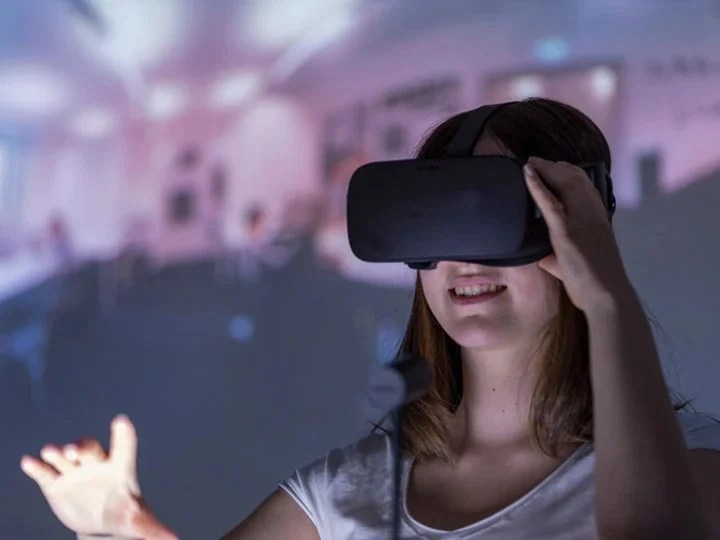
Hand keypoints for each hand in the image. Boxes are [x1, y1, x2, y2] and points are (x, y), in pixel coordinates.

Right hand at [20, 415, 176, 538]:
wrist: (100, 523)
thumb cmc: (124, 513)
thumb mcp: (138, 521)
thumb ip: (153, 529)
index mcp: (120, 467)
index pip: (124, 446)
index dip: (123, 434)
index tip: (121, 421)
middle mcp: (96, 463)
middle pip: (89, 448)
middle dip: (81, 447)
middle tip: (74, 450)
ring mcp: (75, 471)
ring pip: (64, 456)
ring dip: (57, 452)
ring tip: (50, 452)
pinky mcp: (55, 483)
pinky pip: (45, 472)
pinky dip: (37, 467)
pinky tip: (29, 463)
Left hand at [523, 156, 632, 311]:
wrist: (606, 296)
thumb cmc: (592, 285)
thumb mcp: (575, 265)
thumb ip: (559, 258)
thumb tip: (545, 258)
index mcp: (598, 220)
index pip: (585, 187)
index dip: (569, 173)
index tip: (554, 167)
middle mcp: (592, 214)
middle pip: (575, 179)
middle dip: (554, 167)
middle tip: (536, 161)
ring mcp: (581, 221)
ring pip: (564, 184)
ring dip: (546, 170)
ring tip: (530, 163)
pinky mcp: (566, 232)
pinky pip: (550, 203)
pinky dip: (537, 186)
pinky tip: (528, 175)